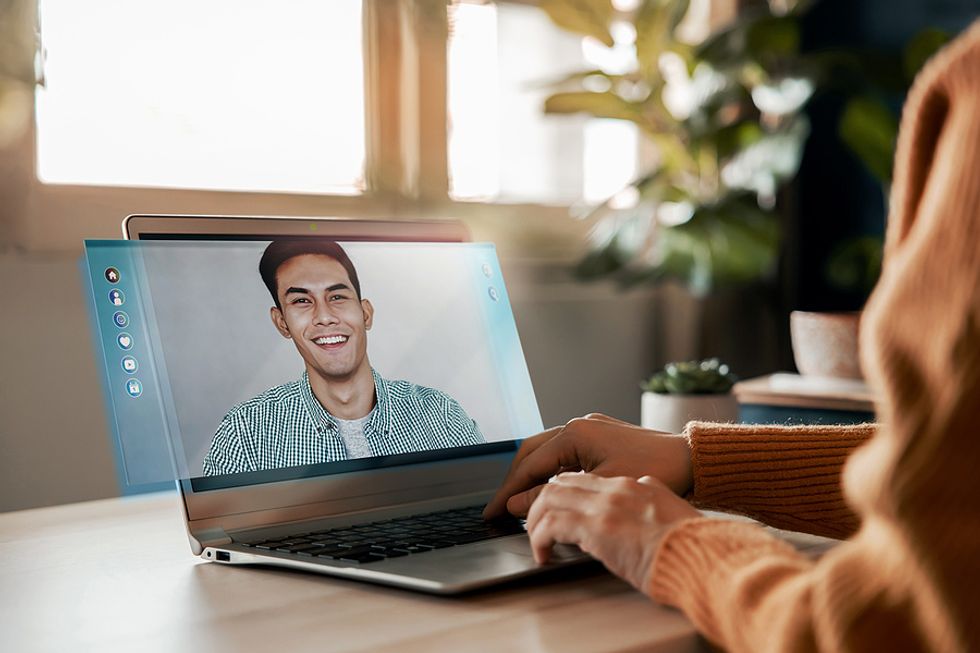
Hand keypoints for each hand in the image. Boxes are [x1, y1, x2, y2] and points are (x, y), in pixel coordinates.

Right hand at [483, 413, 692, 518]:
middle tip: (499, 507)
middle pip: (531, 452)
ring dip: (532, 475)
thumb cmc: (654, 471)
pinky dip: (551, 471)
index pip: (528, 464)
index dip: (508, 490)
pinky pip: (564, 453)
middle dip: (513, 480)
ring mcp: (591, 429)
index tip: (493, 511)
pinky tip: (551, 489)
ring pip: (547, 452)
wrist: (692, 461)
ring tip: (520, 501)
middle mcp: (579, 425)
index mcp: (574, 433)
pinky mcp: (602, 437)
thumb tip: (518, 504)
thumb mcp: (599, 488)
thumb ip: (555, 495)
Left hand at [526, 472, 700, 592]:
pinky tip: (543, 554)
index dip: (563, 493)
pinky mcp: (595, 527)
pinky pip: (550, 525)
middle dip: (539, 501)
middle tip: (533, 522)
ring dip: (535, 520)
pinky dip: (539, 539)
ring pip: (549, 499)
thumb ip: (651, 499)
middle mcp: (617, 487)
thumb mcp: (670, 512)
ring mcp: (605, 505)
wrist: (703, 556)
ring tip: (536, 540)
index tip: (553, 509)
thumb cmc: (693, 545)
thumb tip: (643, 497)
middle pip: (561, 481)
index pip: (585, 478)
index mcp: (635, 483)